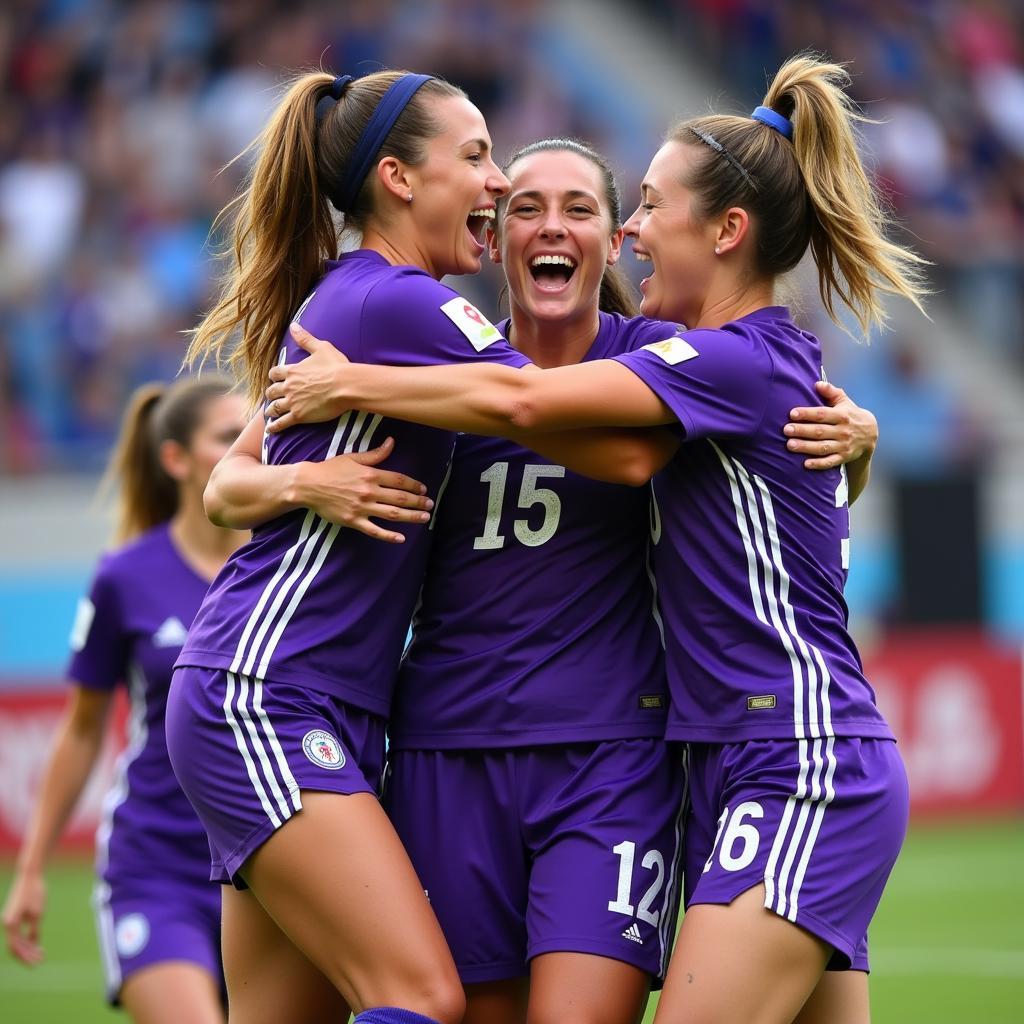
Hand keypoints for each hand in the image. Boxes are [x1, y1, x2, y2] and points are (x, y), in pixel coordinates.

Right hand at [3, 870, 45, 964]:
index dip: (26, 957)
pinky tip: (36, 943)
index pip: (16, 947)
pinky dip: (26, 938)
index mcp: (11, 924)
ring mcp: (9, 919)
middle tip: (39, 962)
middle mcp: (7, 923)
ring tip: (40, 954)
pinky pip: (18, 932)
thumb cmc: (35, 893)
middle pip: (15, 945)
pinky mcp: (13, 916)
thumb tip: (34, 943)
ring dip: (27, 948)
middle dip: (27, 955)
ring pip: (16, 939)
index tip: (36, 963)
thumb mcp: (38, 913)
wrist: (29, 876)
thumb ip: (34, 930)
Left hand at [265, 324, 351, 431]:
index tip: (274, 379)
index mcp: (293, 370)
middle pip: (272, 391)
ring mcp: (293, 402)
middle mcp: (289, 386)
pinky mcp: (299, 415)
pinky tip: (271, 430)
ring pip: (274, 407)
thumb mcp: (321, 347)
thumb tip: (293, 325)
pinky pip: (282, 422)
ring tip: (269, 414)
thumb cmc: (337, 366)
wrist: (345, 385)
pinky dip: (275, 427)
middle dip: (270, 394)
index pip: (275, 373)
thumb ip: (305, 338)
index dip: (273, 376)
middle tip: (271, 397)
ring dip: (270, 410)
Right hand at [299, 437, 432, 542]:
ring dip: (411, 517)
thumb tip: (392, 442)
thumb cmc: (330, 469)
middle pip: (400, 498)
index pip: (399, 480)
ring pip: (392, 514)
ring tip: (425, 518)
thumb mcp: (353, 458)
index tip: (423, 490)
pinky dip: (388, 535)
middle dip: (418, 502)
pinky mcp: (353, 521)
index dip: (414, 485)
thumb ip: (375, 454)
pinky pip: (374, 530)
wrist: (307, 485)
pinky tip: (401, 538)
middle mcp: (369, 491)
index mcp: (371, 474)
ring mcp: (362, 507)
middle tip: (430, 505)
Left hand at [784, 381, 877, 469]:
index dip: (807, 413)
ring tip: (790, 445)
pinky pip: (830, 462)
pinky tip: (805, 464)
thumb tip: (817, 383)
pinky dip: (819, 464)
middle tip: (786, 430)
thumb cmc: (850, 415)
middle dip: (802, 431)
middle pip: (820, 431)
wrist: (870, 435)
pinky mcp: (843, 457)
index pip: (822, 414)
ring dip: (806, 447)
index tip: (792, 413)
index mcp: (842, 415)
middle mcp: (843, 431)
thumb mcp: (844, 401)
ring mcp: (843, 445)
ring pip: (822, 447)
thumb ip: (831, 392)